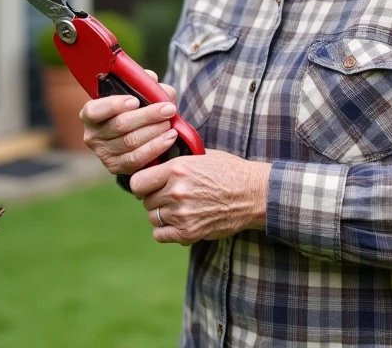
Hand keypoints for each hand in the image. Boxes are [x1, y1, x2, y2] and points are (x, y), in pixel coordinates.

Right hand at [80, 70, 179, 175]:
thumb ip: (144, 83)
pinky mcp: (116, 167)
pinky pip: (137, 159)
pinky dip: (155, 147)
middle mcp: (92, 135)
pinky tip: (169, 138)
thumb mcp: (136, 92)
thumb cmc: (134, 109)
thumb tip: (152, 79)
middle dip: (147, 116)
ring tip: (170, 123)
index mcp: (90, 113)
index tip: (135, 101)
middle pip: (120, 125)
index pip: (94, 110)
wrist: (135, 135)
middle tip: (168, 109)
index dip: (114, 105)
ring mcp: (103, 154)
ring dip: (154, 132)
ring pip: (131, 142)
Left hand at [130, 150, 270, 245]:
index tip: (149, 186)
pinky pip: (160, 235)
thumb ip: (178, 160)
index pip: (137, 182)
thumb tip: (158, 159)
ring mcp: (181, 213)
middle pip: (146, 201)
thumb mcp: (203, 156)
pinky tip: (178, 224)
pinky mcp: (189, 232)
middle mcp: (176, 191)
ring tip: (178, 210)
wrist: (254, 194)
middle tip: (169, 198)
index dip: (142, 184)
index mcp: (177, 169)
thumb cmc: (230, 171)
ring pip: (153, 218)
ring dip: (162, 215)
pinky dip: (166, 232)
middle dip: (155, 199)